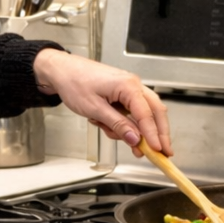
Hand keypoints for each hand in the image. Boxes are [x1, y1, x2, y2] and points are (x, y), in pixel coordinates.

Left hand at [33, 48, 171, 156]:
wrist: (61, 70)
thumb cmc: (74, 82)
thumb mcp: (94, 108)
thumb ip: (117, 124)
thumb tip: (134, 138)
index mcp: (128, 85)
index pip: (147, 114)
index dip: (153, 135)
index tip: (158, 150)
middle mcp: (133, 85)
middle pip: (155, 112)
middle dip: (158, 133)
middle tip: (162, 152)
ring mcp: (128, 89)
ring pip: (142, 114)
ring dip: (132, 129)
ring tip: (107, 130)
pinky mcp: (122, 93)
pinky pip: (130, 112)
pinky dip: (123, 123)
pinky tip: (104, 124)